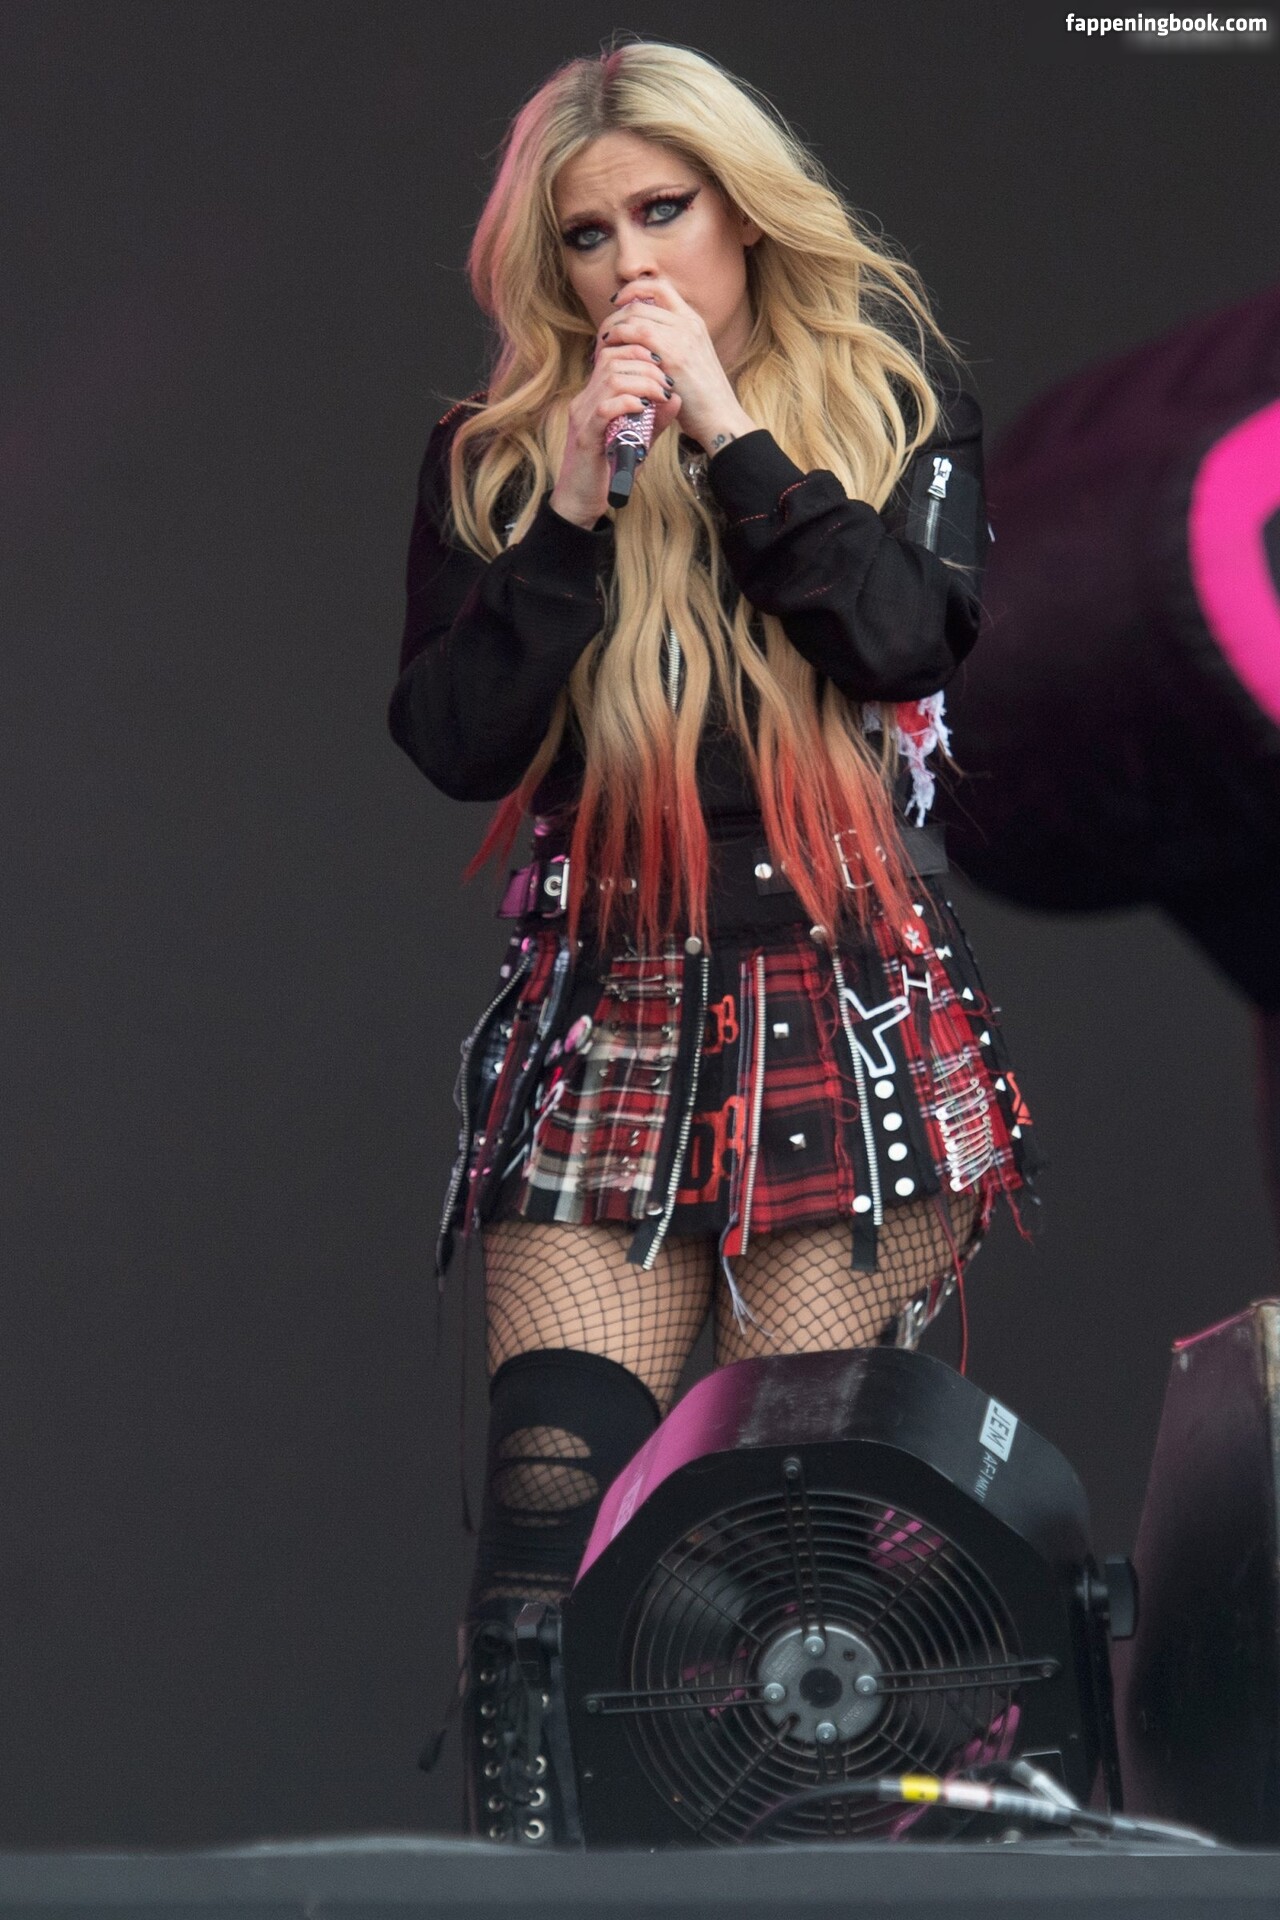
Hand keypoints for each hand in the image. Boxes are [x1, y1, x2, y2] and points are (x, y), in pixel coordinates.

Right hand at [550, 308, 680, 527]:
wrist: (580, 503)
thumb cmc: (608, 471)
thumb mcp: (638, 440)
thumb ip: (655, 420)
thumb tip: (676, 398)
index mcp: (594, 396)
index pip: (611, 354)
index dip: (639, 351)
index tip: (663, 367)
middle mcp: (584, 400)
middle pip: (611, 358)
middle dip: (645, 363)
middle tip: (666, 381)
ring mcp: (582, 417)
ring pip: (610, 379)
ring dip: (642, 382)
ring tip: (660, 394)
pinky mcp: (585, 437)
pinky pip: (604, 409)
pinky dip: (627, 403)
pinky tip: (643, 408)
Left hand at [596, 274, 757, 456]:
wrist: (720, 418)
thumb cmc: (702, 399)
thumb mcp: (691, 361)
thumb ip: (673, 344)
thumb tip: (644, 338)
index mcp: (694, 321)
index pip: (660, 287)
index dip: (634, 289)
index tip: (618, 302)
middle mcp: (688, 323)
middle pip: (640, 303)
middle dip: (615, 317)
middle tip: (603, 336)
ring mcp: (681, 337)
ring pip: (634, 316)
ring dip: (612, 329)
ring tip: (602, 347)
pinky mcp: (672, 355)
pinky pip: (635, 334)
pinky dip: (616, 340)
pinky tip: (608, 354)